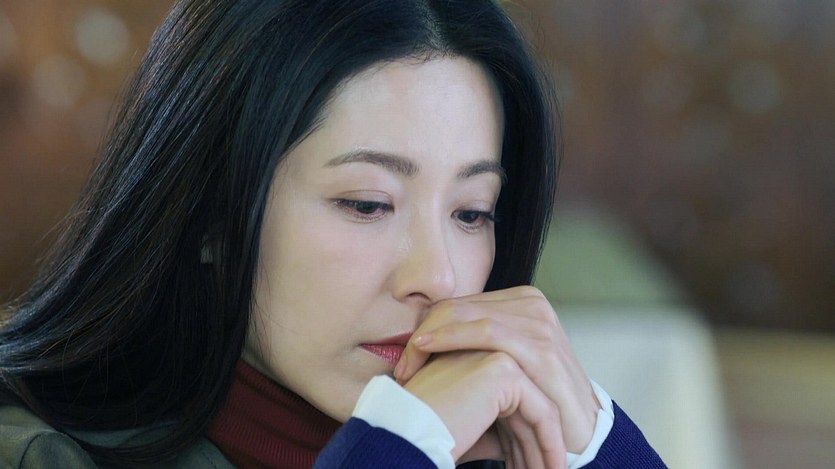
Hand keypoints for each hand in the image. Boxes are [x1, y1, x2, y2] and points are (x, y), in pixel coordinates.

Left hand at [396, 286, 598, 452]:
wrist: (575, 432)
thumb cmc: (530, 403)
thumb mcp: (495, 368)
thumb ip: (466, 348)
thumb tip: (416, 343)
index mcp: (519, 302)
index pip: (459, 302)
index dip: (426, 324)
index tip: (405, 356)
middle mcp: (531, 304)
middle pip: (459, 305)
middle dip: (423, 330)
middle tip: (402, 363)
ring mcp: (540, 323)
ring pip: (468, 314)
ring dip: (431, 336)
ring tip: (408, 363)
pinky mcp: (543, 347)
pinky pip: (488, 333)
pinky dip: (451, 338)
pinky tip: (427, 348)